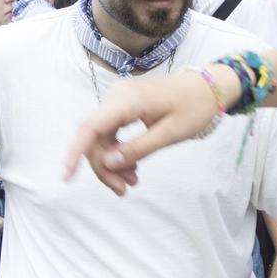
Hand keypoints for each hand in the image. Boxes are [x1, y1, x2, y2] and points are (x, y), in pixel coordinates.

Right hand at [63, 71, 222, 195]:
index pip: (91, 127)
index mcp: (128, 100)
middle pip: (95, 137)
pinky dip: (118, 152)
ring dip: (112, 162)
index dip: (76, 152)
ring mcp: (119, 100)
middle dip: (104, 166)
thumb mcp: (169, 134)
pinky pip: (111, 132)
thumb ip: (138, 149)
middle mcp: (117, 96)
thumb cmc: (195, 108)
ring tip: (132, 181)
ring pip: (102, 137)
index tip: (67, 176)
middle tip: (124, 190)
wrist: (210, 88)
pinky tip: (130, 167)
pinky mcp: (124, 106)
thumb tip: (108, 164)